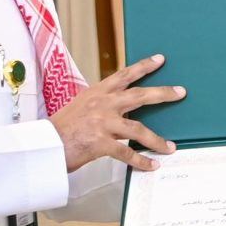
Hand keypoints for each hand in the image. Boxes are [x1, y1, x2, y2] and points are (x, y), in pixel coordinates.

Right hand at [51, 55, 185, 171]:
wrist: (45, 146)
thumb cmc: (61, 129)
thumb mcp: (80, 107)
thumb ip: (100, 106)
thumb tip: (121, 111)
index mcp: (97, 93)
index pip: (124, 75)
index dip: (144, 66)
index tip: (160, 59)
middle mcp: (102, 104)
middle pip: (139, 95)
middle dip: (163, 93)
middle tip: (181, 92)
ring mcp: (102, 123)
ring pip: (138, 129)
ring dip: (157, 140)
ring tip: (170, 147)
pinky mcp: (100, 143)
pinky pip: (127, 153)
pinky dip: (141, 161)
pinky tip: (152, 165)